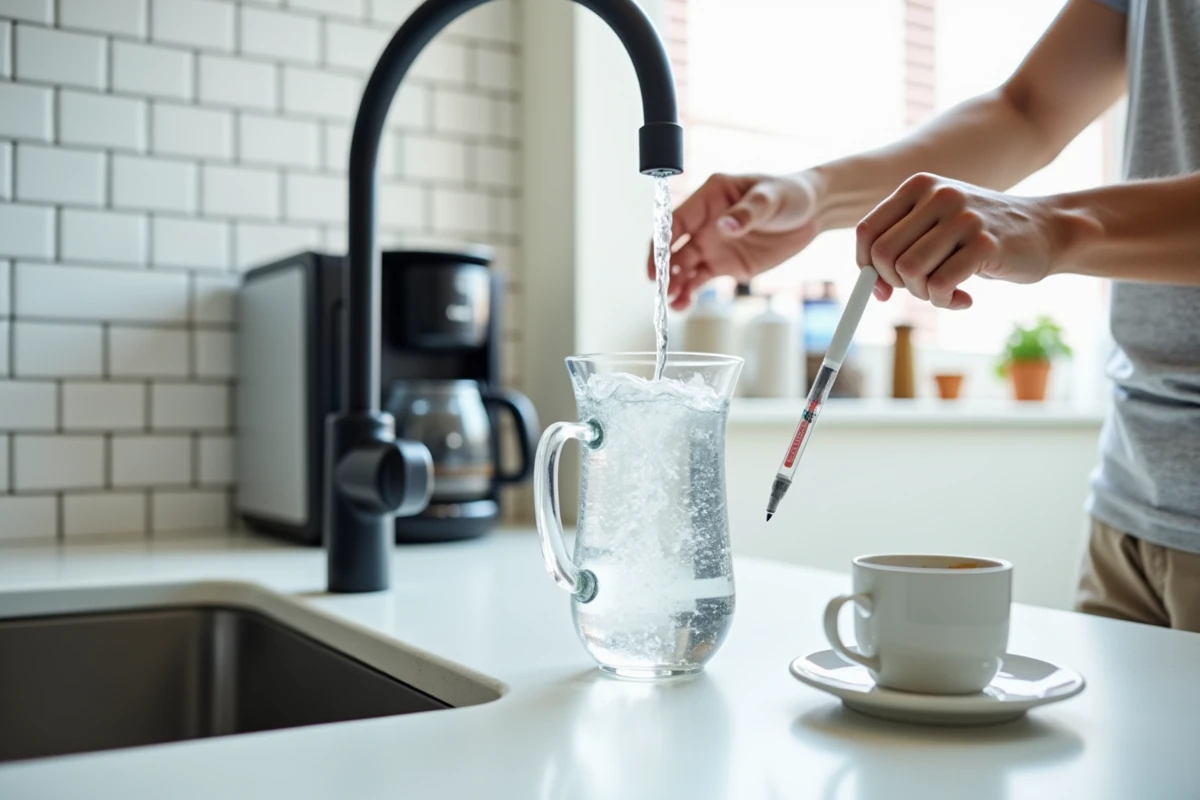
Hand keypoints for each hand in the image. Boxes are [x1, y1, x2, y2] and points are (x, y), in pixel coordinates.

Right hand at [647, 172, 823, 309]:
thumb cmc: (790, 193)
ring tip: (673, 303)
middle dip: (663, 268)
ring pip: (683, 268)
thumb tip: (725, 226)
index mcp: (710, 197)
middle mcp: (704, 222)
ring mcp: (712, 245)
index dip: (662, 241)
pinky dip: (689, 293)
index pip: (677, 220)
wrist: (812, 213)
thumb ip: (748, 212)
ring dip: (674, 285)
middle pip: (673, 247)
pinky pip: (700, 281)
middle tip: (661, 287)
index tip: (657, 261)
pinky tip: (682, 305)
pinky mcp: (724, 265)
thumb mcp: (770, 197)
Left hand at [855, 173, 1061, 309]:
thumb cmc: (980, 235)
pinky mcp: (985, 244)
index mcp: (918, 186)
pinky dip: (945, 301)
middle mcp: (939, 194)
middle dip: (896, 283)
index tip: (883, 288)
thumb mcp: (935, 226)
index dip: (866, 267)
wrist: (1047, 228)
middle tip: (922, 289)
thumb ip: (901, 246)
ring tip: (946, 291)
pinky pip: (940, 286)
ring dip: (923, 294)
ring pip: (909, 271)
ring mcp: (963, 217)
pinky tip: (963, 299)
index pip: (867, 232)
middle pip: (883, 255)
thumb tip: (870, 288)